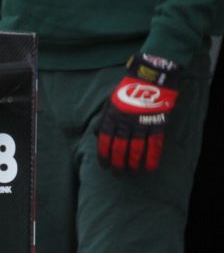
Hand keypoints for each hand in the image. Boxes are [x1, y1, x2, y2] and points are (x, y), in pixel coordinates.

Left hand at [97, 53, 180, 172]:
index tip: (104, 167)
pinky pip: (154, 144)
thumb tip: (94, 135)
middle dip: (118, 165)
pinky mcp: (157, 123)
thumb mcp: (109, 102)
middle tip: (118, 175)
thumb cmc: (128, 90)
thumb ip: (103, 120)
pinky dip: (152, 157)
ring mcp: (142, 124)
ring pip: (136, 150)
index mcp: (111, 118)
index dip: (104, 156)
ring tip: (131, 174)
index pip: (104, 142)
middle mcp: (125, 123)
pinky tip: (150, 167)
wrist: (151, 77)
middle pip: (119, 149)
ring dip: (133, 164)